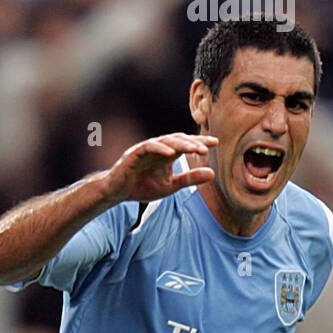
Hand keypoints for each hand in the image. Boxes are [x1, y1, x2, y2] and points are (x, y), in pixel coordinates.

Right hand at [101, 133, 218, 203]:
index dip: (200, 142)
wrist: (117, 192)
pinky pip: (149, 147)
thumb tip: (213, 173)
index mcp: (168, 153)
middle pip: (179, 140)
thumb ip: (190, 179)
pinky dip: (160, 149)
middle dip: (193, 142)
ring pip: (166, 141)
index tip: (216, 143)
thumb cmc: (142, 187)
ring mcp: (146, 148)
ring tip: (193, 149)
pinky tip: (172, 153)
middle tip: (206, 147)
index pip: (187, 144)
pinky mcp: (134, 153)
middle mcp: (159, 147)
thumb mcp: (170, 186)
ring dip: (180, 144)